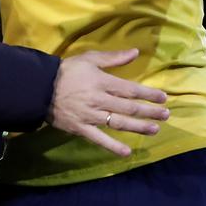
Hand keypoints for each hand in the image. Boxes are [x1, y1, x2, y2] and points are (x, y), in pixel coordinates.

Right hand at [48, 48, 169, 156]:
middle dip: (149, 112)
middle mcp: (99, 100)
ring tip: (154, 130)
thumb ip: (113, 58)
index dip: (148, 94)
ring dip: (138, 127)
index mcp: (102, 82)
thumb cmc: (67, 71)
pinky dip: (113, 146)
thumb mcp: (89, 59)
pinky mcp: (81, 128)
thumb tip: (135, 53)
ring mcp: (91, 116)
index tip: (163, 98)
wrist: (39, 88)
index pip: (130, 90)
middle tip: (166, 115)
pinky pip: (99, 139)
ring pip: (118, 123)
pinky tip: (126, 152)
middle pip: (129, 108)